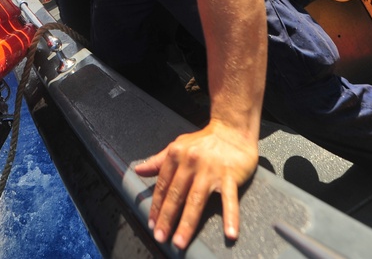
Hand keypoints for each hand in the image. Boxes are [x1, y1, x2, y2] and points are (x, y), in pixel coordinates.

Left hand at [134, 119, 257, 247]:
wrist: (233, 129)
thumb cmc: (204, 141)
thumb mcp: (178, 146)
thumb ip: (158, 161)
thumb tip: (139, 170)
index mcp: (176, 155)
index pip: (163, 185)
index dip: (156, 206)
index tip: (152, 224)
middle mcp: (191, 162)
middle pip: (176, 195)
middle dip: (167, 218)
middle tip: (161, 237)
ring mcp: (211, 170)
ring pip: (196, 200)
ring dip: (187, 223)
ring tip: (180, 241)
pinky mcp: (230, 175)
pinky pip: (230, 199)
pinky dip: (231, 217)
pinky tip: (230, 233)